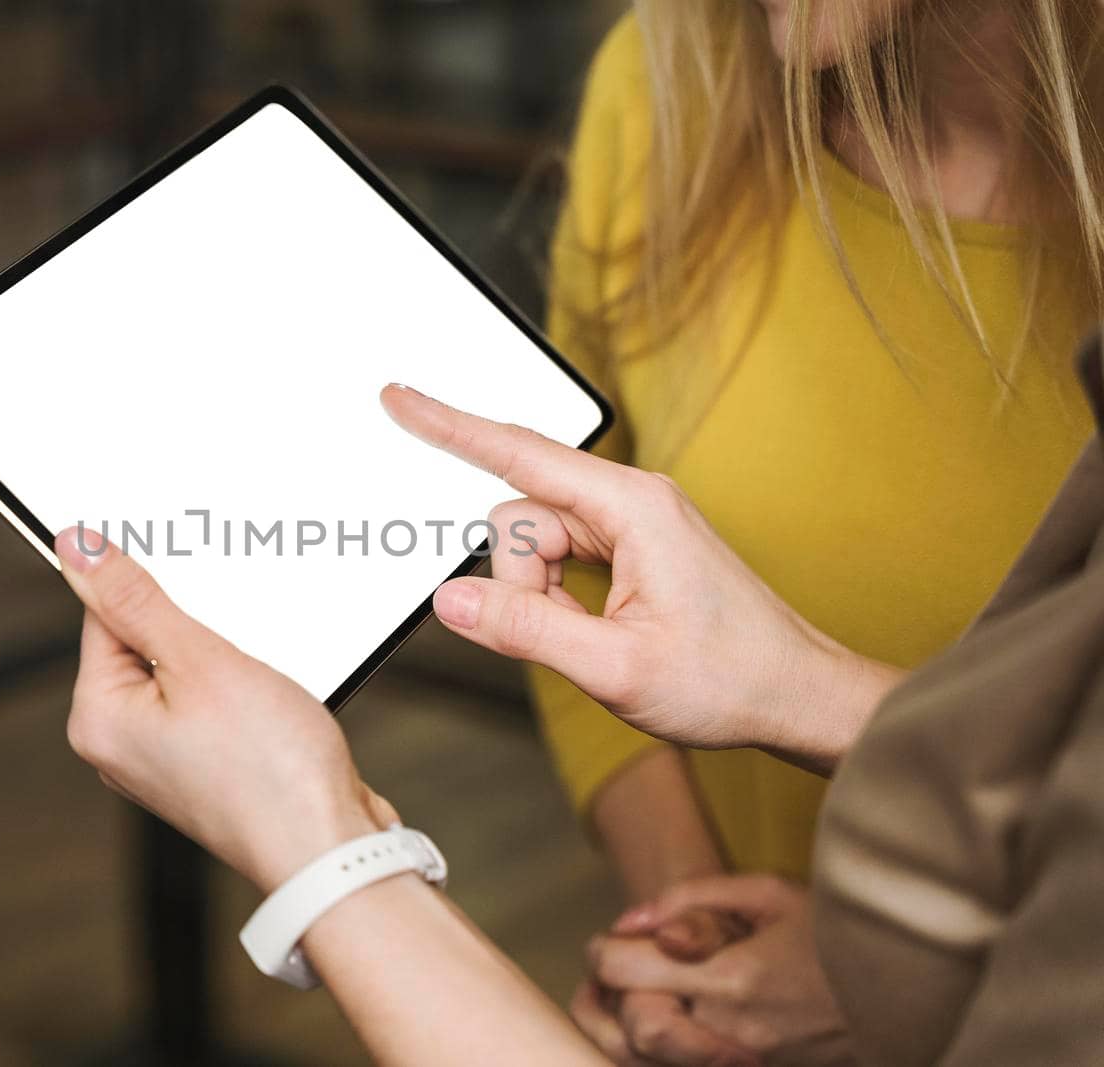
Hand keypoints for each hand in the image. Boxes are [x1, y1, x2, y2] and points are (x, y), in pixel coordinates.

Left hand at [56, 526, 394, 892]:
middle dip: (195, 626)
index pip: (103, 614)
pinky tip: (271, 704)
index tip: (196, 581)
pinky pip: (212, 705)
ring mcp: (163, 761)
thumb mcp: (200, 661)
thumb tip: (77, 548)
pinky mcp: (204, 769)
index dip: (154, 585)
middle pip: (144, 642)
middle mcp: (119, 745)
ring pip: (186, 672)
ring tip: (257, 684)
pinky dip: (241, 691)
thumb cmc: (270, 770)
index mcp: (97, 718)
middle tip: (235, 645)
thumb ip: (135, 600)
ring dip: (225, 660)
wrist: (330, 852)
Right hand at [381, 385, 900, 766]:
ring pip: (536, 541)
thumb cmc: (728, 681)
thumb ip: (524, 628)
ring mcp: (632, 524)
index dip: (450, 427)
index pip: (519, 454)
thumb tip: (451, 598)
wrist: (797, 697)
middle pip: (521, 515)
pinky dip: (557, 597)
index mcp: (632, 507)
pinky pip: (560, 557)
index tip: (400, 399)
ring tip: (595, 641)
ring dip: (540, 596)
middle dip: (519, 579)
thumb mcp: (613, 667)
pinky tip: (594, 630)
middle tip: (569, 637)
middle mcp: (630, 501)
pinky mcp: (631, 548)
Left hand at [590, 877, 852, 1066]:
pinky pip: (693, 1064)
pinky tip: (677, 1018)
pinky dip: (672, 1047)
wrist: (907, 993)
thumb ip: (691, 898)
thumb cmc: (837, 933)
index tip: (606, 942)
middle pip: (635, 1027)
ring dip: (639, 1025)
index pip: (627, 972)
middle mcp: (732, 1029)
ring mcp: (746, 1060)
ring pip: (658, 1057)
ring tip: (643, 996)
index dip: (602, 953)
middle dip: (614, 999)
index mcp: (732, 977)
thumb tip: (632, 919)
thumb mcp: (768, 894)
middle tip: (620, 974)